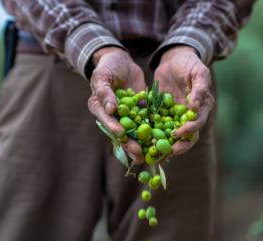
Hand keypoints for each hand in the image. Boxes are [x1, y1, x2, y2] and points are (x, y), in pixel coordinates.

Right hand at [88, 46, 145, 163]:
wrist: (122, 60)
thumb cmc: (108, 66)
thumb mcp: (103, 75)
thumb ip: (104, 91)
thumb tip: (110, 109)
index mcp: (99, 108)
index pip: (106, 121)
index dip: (114, 128)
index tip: (122, 134)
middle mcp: (112, 116)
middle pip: (121, 133)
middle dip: (130, 144)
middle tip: (139, 155)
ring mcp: (127, 116)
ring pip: (134, 133)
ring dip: (142, 145)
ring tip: (150, 157)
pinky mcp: (140, 112)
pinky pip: (146, 124)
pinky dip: (153, 133)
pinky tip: (163, 142)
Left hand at [153, 45, 214, 159]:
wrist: (173, 59)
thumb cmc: (189, 64)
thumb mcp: (198, 72)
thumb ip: (199, 88)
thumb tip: (195, 107)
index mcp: (202, 107)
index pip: (198, 122)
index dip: (190, 130)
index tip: (179, 133)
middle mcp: (190, 116)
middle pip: (187, 136)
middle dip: (179, 146)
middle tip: (169, 152)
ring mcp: (175, 118)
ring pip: (172, 137)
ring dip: (165, 148)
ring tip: (155, 156)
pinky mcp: (162, 116)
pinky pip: (158, 129)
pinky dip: (153, 138)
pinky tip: (144, 146)